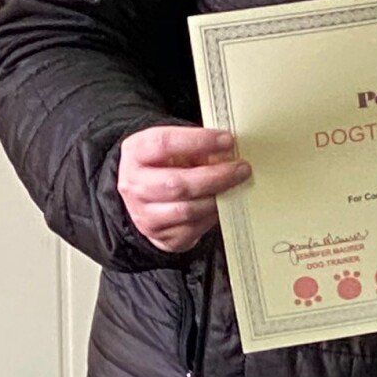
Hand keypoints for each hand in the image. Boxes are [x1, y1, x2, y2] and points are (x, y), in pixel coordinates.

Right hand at [116, 124, 249, 253]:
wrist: (146, 200)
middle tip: (241, 169)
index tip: (227, 140)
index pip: (164, 144)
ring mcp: (144, 214)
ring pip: (186, 210)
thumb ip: (196, 148)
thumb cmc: (166, 167)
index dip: (198, 141)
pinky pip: (192, 229)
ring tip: (235, 186)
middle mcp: (134, 184)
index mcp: (135, 153)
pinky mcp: (160, 236)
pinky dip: (212, 216)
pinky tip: (223, 205)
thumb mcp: (173, 149)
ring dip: (216, 198)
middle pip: (177, 183)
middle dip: (215, 176)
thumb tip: (228, 151)